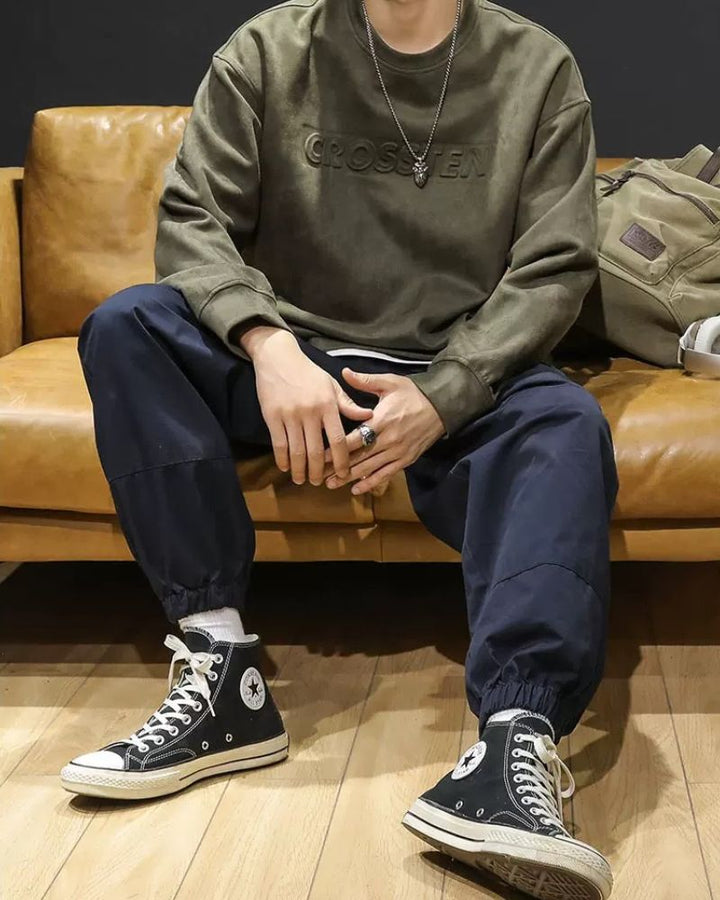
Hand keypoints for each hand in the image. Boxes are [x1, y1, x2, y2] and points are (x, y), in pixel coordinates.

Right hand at [239, 326, 372, 484]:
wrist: (278, 356)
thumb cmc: (308, 372)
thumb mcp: (332, 384)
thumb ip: (348, 404)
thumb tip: (369, 416)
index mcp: (328, 405)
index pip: (338, 440)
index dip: (341, 460)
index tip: (343, 474)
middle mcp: (310, 412)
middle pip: (316, 451)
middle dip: (318, 471)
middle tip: (318, 483)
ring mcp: (290, 415)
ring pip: (297, 451)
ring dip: (300, 470)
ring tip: (302, 480)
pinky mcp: (272, 416)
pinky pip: (278, 444)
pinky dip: (282, 459)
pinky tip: (285, 468)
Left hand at [323, 367, 444, 494]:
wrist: (442, 407)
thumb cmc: (414, 393)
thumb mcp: (390, 382)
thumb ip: (365, 381)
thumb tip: (344, 372)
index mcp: (381, 421)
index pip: (353, 439)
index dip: (335, 449)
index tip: (319, 455)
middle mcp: (388, 440)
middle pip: (357, 458)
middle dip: (337, 468)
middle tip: (318, 475)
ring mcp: (397, 452)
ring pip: (369, 469)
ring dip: (349, 478)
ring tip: (331, 484)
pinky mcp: (406, 460)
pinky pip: (385, 475)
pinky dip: (370, 483)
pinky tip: (356, 489)